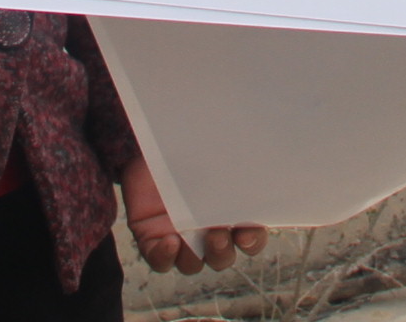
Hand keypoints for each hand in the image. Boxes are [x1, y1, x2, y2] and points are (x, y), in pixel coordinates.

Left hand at [120, 154, 264, 273]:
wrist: (152, 148)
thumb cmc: (188, 148)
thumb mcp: (208, 150)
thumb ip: (226, 156)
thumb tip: (247, 142)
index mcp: (228, 215)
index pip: (249, 239)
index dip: (253, 240)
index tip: (248, 229)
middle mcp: (206, 234)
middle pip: (222, 257)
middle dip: (223, 250)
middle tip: (218, 231)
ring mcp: (180, 241)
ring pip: (193, 264)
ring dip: (197, 256)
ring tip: (195, 235)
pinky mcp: (153, 242)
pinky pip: (161, 261)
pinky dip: (166, 256)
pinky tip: (169, 241)